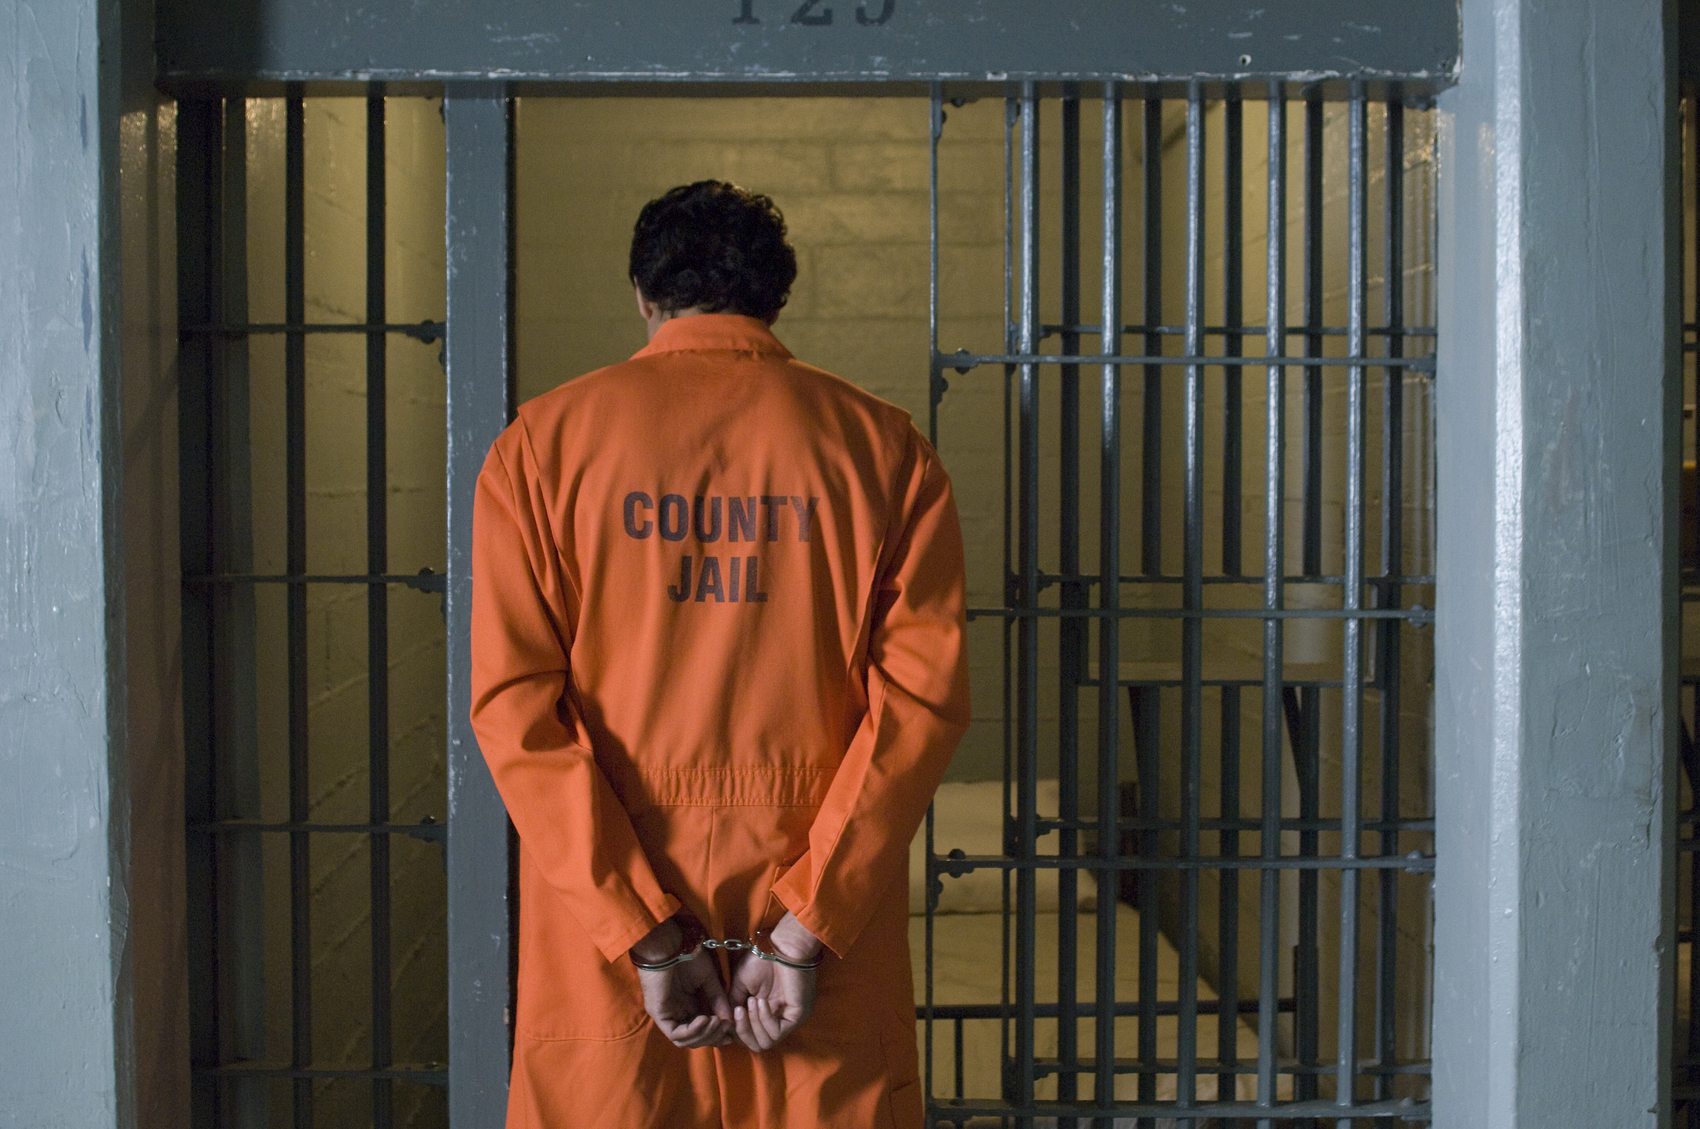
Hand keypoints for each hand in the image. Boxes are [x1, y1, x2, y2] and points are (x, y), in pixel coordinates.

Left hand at [631, 919, 733, 1048]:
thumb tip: (729, 1021)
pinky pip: (675, 1034)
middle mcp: (675, 1014)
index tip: (732, 1032)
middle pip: (694, 1039)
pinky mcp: (658, 1014)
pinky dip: (692, 1031)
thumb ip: (717, 999)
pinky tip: (705, 1019)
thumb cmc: (687, 956)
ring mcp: (665, 1015)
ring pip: (685, 1040)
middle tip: (727, 1026)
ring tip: (717, 1021)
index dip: (716, 1035)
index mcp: (686, 1006)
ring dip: (704, 1035)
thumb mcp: (708, 980)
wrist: (670, 943)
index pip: (701, 1031)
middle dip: (712, 1036)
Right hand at [728, 913, 820, 1051]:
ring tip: (751, 1001)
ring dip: (753, 1024)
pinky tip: (761, 1001)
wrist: (781, 945)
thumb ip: (734, 1005)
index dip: (737, 1031)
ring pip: (766, 1042)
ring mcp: (789, 1019)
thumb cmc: (762, 960)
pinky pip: (777, 1032)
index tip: (729, 1014)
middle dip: (743, 1031)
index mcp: (767, 1013)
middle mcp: (779, 1019)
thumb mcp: (741, 985)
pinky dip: (764, 1019)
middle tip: (739, 1010)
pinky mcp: (798, 1015)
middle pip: (758, 1044)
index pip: (750, 1037)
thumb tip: (725, 1024)